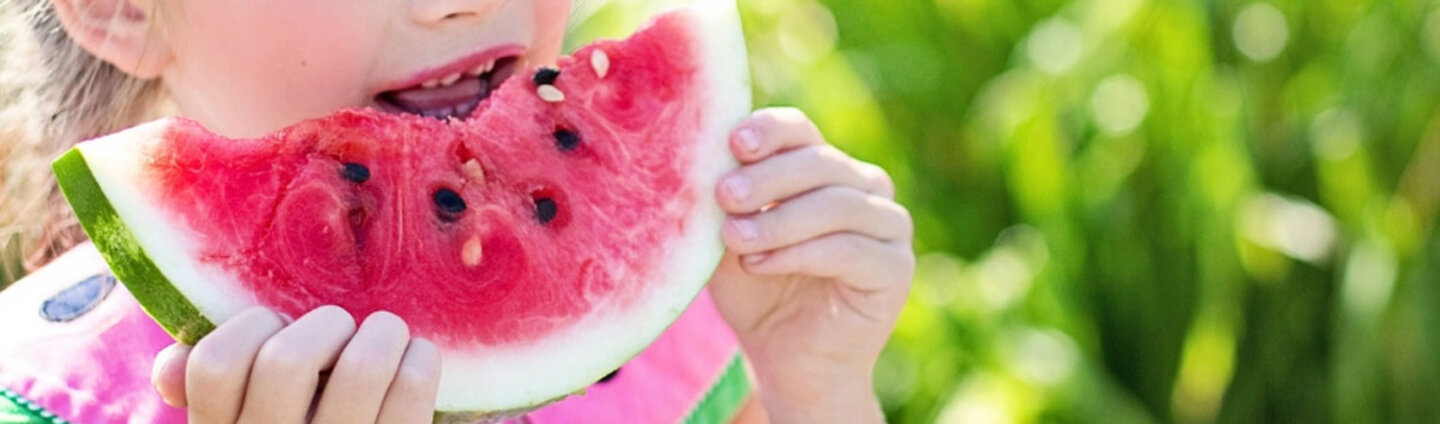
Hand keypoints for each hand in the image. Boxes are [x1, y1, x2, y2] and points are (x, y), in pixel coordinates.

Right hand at [150, 306, 440, 422]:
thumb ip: (203, 396)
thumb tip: (172, 363)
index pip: (215, 365)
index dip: (251, 327)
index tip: (279, 331)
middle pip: (288, 359)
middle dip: (326, 324)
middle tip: (343, 333)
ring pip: (363, 367)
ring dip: (382, 333)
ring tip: (386, 336)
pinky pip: (412, 387)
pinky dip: (420, 358)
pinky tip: (416, 360)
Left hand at [708, 108, 914, 422]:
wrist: (786, 361)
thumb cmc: (756, 293)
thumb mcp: (729, 240)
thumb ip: (725, 202)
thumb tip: (700, 159)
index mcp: (823, 167)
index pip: (800, 131)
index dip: (769, 131)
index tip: (733, 143)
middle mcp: (863, 186)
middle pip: (820, 162)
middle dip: (767, 178)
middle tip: (724, 195)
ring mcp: (887, 225)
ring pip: (837, 204)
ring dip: (779, 220)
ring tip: (735, 238)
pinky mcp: (896, 267)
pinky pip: (849, 249)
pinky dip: (799, 253)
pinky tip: (759, 264)